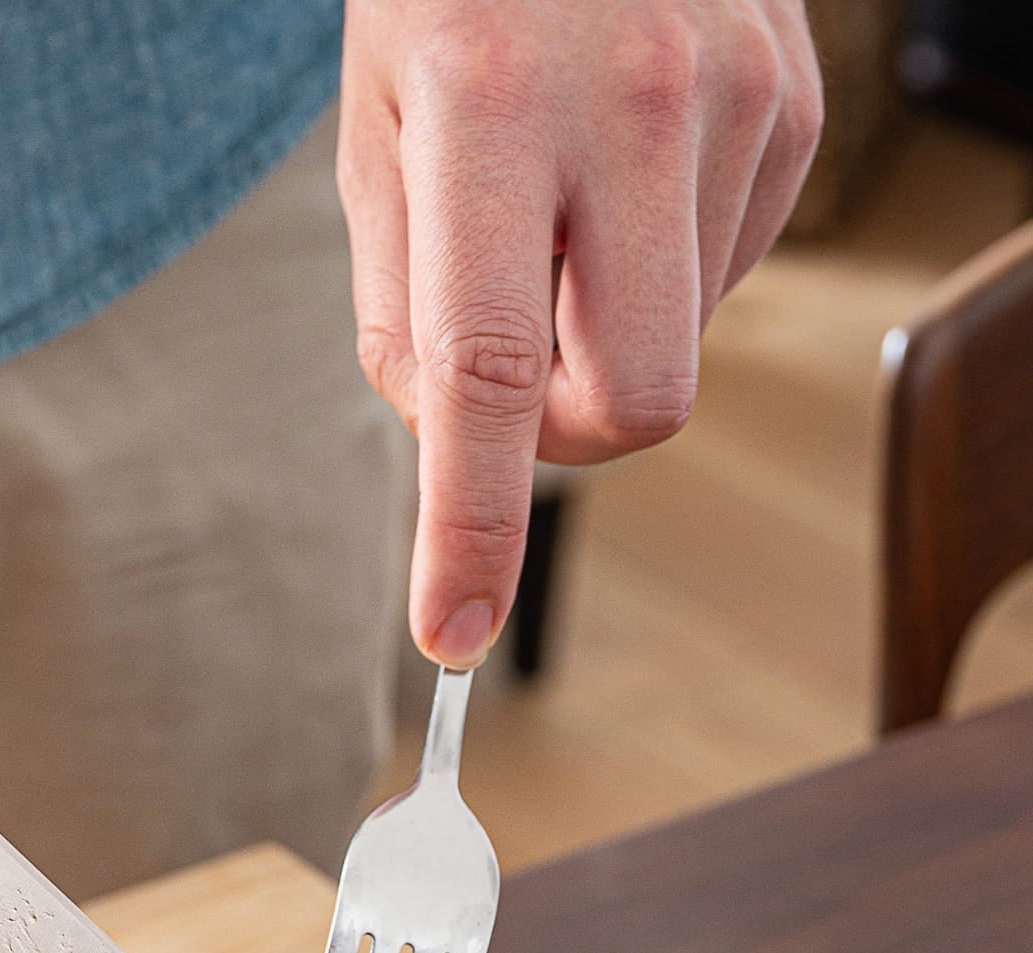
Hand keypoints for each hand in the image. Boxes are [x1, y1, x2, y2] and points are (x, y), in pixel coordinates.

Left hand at [340, 0, 821, 664]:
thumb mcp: (375, 138)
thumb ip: (404, 314)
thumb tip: (458, 452)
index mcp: (484, 114)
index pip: (486, 372)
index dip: (471, 526)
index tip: (451, 631)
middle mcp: (627, 106)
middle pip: (633, 403)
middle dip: (562, 435)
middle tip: (509, 368)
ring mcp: (735, 103)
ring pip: (678, 351)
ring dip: (605, 332)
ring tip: (563, 205)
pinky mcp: (795, 110)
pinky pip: (723, 277)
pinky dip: (658, 271)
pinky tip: (623, 178)